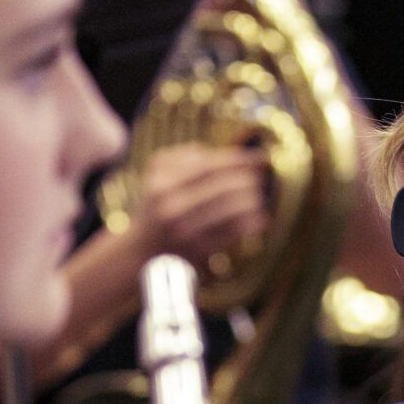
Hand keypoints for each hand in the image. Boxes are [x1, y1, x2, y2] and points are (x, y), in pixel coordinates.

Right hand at [132, 144, 268, 265]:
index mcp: (162, 184)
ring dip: (253, 201)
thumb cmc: (156, 207)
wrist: (142, 252)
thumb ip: (182, 156)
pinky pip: (233, 233)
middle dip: (248, 180)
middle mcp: (172, 207)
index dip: (238, 159)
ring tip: (260, 197)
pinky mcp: (198, 251)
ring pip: (232, 209)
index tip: (259, 156)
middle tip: (260, 177)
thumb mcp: (157, 175)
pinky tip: (261, 218)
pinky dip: (250, 224)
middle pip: (223, 186)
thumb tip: (218, 151)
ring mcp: (185, 231)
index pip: (208, 166)